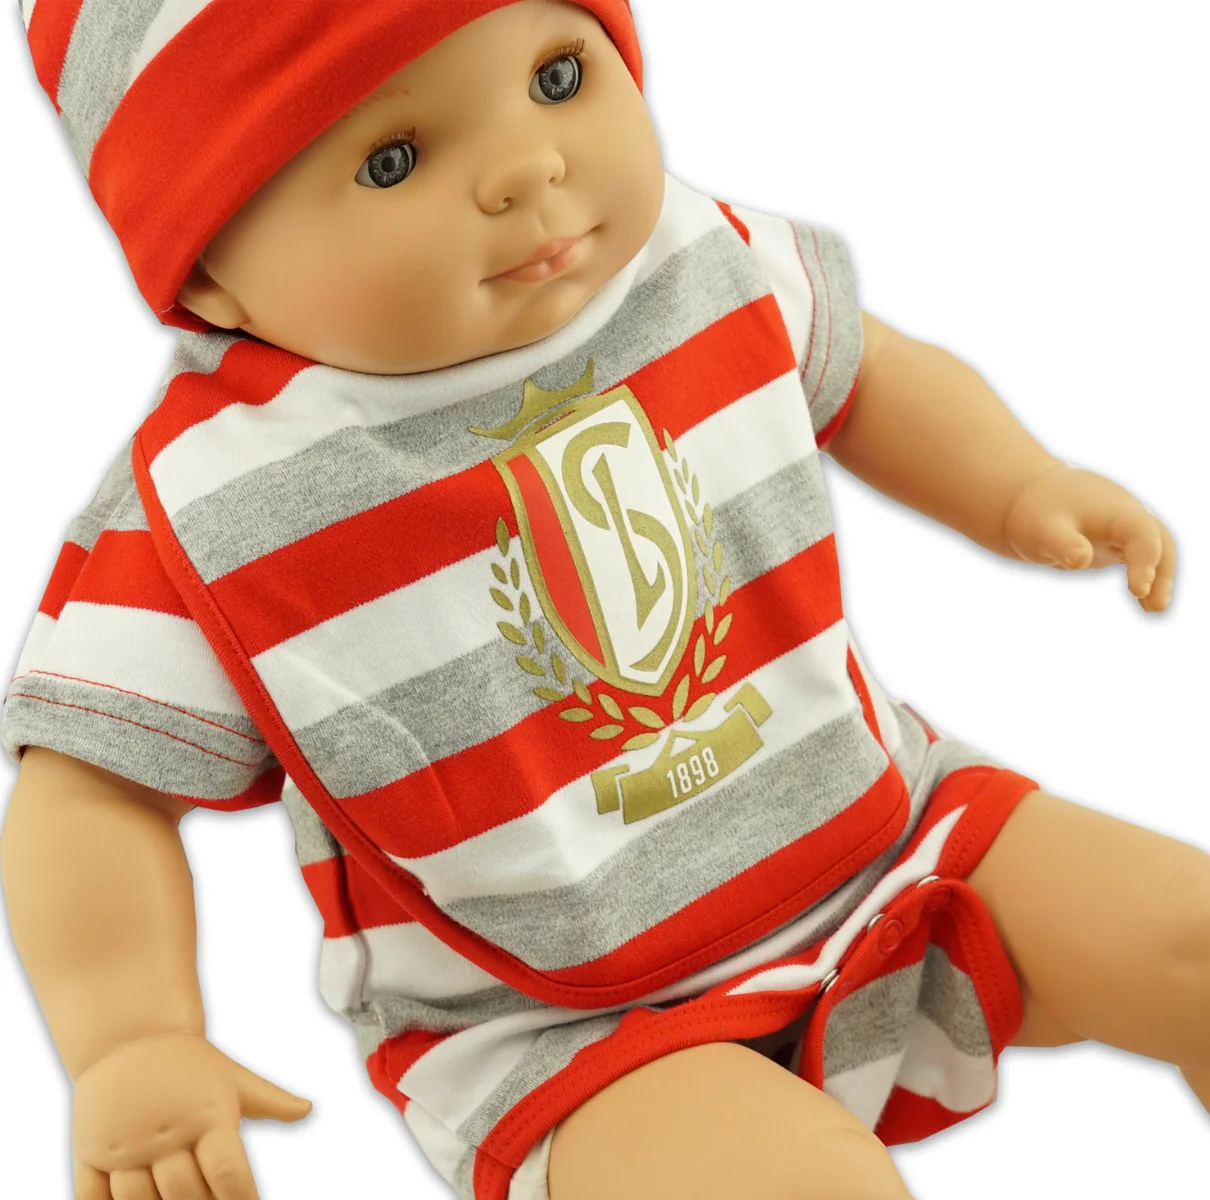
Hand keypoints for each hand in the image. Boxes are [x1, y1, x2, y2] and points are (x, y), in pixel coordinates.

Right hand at [72, 1032, 311, 1198]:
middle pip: (184, 1193)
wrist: (132, 1036)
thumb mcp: (234, 1078)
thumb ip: (271, 1101)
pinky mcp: (90, 1151)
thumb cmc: (191, 1064)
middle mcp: (165, 1132)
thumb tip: (308, 1110)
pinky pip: (90, 1196)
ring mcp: (124, 1144)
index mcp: (207, 1115)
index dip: (240, 1198)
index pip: (227, 1171)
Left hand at [1003, 465, 1174, 611]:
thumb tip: (1082, 560)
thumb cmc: (1034, 513)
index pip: (1141, 534)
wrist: (1023, 499)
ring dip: (1158, 578)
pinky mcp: (1112, 542)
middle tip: (1155, 607)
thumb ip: (1064, 544)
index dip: (1145, 562)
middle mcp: (1125, 516)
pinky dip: (1144, 576)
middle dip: (1162, 573)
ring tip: (1152, 609)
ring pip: (1154, 551)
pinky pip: (1138, 558)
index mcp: (1114, 509)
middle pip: (1159, 542)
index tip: (1137, 590)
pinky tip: (1143, 602)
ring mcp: (1121, 529)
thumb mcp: (1043, 530)